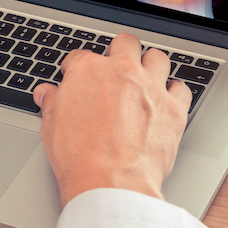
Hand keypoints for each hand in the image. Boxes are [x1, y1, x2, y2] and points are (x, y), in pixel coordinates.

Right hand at [33, 35, 190, 206]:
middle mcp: (122, 71)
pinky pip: (181, 88)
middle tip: (116, 67)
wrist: (111, 184)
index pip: (82, 56)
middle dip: (120, 51)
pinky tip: (166, 101)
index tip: (78, 76)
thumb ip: (52, 103)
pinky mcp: (174, 108)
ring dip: (150, 65)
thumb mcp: (52, 127)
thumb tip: (46, 93)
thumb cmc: (80, 158)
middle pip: (126, 43)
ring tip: (145, 78)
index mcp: (89, 71)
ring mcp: (151, 87)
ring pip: (157, 58)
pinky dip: (174, 92)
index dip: (78, 67)